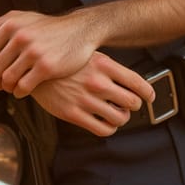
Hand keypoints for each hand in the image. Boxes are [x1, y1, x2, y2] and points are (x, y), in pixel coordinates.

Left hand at [0, 9, 98, 96]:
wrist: (80, 30)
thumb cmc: (49, 26)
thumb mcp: (24, 17)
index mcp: (12, 25)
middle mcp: (21, 37)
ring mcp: (33, 52)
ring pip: (8, 79)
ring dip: (6, 87)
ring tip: (10, 88)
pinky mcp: (46, 67)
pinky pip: (23, 87)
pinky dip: (19, 92)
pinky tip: (22, 91)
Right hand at [31, 52, 154, 136]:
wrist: (34, 69)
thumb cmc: (64, 62)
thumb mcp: (87, 55)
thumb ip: (108, 67)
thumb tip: (131, 81)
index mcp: (103, 64)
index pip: (137, 83)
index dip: (148, 93)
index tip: (150, 96)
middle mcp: (97, 82)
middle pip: (132, 102)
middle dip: (134, 105)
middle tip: (129, 104)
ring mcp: (86, 99)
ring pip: (120, 118)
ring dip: (122, 117)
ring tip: (116, 112)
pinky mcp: (74, 114)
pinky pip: (103, 129)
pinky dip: (109, 128)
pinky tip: (105, 121)